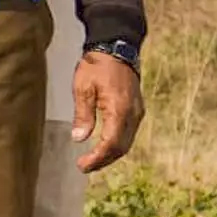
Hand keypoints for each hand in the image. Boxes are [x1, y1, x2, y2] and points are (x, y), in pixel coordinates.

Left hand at [73, 50, 141, 173]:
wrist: (116, 49)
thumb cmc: (97, 66)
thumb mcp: (83, 88)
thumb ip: (83, 114)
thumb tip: (79, 139)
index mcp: (120, 109)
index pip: (111, 143)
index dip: (98, 158)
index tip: (82, 165)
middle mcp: (133, 114)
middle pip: (121, 147)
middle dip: (103, 160)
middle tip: (84, 167)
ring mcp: (137, 113)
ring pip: (127, 142)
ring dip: (110, 154)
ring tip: (91, 161)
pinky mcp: (137, 110)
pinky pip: (129, 133)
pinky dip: (116, 144)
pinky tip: (103, 146)